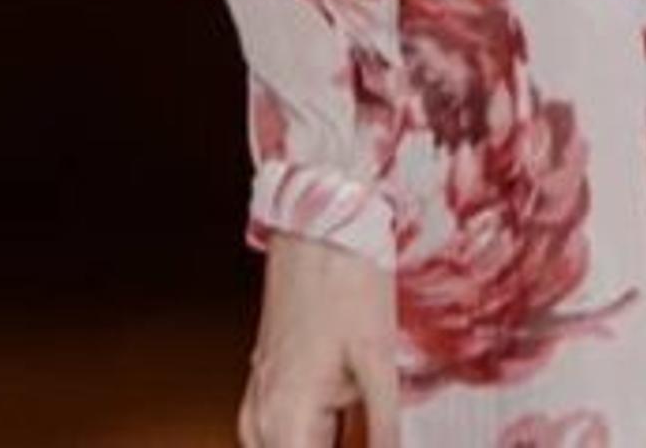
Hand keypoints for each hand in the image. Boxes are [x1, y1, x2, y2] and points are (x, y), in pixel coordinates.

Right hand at [238, 228, 400, 446]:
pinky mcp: (268, 389)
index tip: (381, 446)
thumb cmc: (344, 280)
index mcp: (285, 422)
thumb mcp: (378, 362)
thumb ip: (385, 430)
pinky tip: (357, 430)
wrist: (316, 221)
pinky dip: (322, 442)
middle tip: (380, 429)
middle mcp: (261, 422)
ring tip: (374, 424)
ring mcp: (259, 405)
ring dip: (338, 445)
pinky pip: (289, 440)